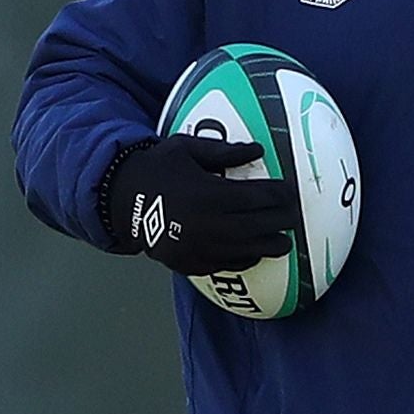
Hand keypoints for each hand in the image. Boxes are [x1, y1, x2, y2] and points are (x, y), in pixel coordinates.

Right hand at [107, 134, 293, 276]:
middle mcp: (207, 224)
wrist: (120, 198)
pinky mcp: (191, 263)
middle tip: (293, 217)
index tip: (290, 192)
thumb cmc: (157, 167)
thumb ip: (224, 151)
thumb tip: (259, 149)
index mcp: (209, 194)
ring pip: (246, 250)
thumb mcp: (187, 149)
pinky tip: (254, 251)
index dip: (279, 195)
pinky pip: (226, 264)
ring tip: (284, 242)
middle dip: (281, 221)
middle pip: (258, 226)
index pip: (258, 198)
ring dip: (270, 246)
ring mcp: (199, 247)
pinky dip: (244, 258)